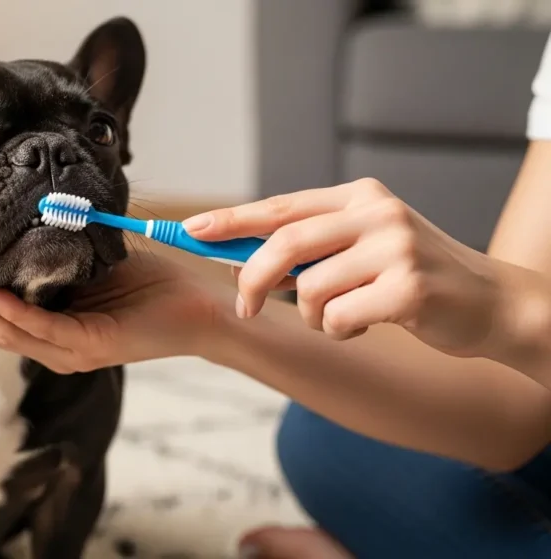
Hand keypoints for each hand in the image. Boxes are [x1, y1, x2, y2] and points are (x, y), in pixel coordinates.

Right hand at [0, 256, 216, 372]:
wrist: (199, 304)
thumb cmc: (150, 283)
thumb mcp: (91, 261)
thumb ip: (55, 253)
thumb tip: (20, 218)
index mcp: (50, 328)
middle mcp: (53, 346)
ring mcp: (68, 351)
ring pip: (4, 332)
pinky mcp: (88, 348)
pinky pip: (38, 330)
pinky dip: (10, 312)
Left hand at [182, 178, 503, 354]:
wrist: (491, 303)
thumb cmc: (412, 277)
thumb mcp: (363, 246)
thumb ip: (312, 246)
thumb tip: (238, 257)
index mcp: (359, 197)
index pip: (280, 206)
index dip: (232, 220)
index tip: (191, 230)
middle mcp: (376, 214)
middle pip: (285, 244)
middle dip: (253, 280)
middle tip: (246, 308)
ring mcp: (395, 248)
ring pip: (310, 289)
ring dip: (315, 316)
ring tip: (344, 316)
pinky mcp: (408, 288)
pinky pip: (339, 317)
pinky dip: (341, 330)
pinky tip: (366, 324)